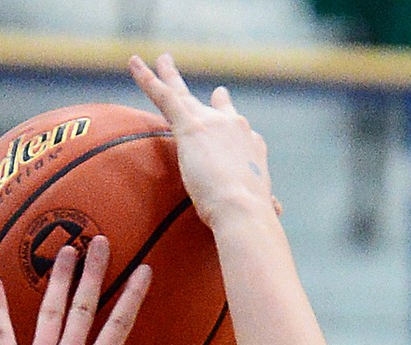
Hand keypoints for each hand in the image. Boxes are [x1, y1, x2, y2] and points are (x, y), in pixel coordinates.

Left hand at [129, 53, 279, 230]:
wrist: (243, 209)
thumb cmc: (253, 217)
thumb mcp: (262, 207)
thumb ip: (266, 204)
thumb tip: (277, 213)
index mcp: (252, 147)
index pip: (240, 133)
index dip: (235, 131)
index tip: (234, 127)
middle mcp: (235, 127)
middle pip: (220, 106)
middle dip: (218, 99)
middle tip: (216, 90)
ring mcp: (212, 123)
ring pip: (183, 94)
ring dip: (169, 75)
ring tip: (160, 60)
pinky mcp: (190, 125)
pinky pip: (164, 96)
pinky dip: (147, 79)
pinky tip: (134, 64)